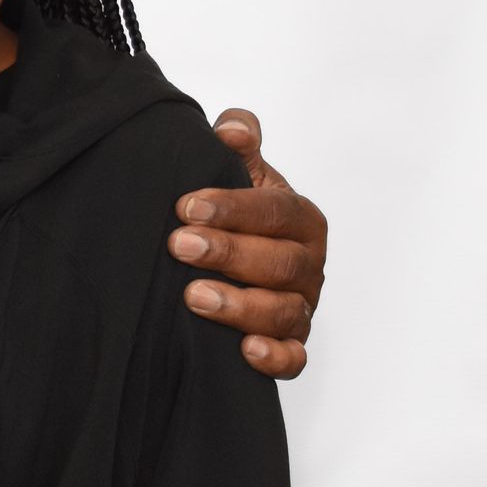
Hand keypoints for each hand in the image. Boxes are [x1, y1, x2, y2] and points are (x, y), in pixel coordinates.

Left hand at [169, 110, 326, 379]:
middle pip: (281, 262)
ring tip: (193, 297)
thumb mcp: (236, 175)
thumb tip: (233, 127)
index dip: (235, 208)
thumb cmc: (234, 216)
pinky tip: (244, 351)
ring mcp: (301, 306)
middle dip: (229, 253)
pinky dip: (275, 358)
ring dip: (240, 306)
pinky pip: (294, 359)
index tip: (187, 206)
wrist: (228, 262)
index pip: (276, 211)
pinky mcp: (291, 344)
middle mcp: (308, 264)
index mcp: (301, 219)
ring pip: (284, 312)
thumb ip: (237, 146)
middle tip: (179, 245)